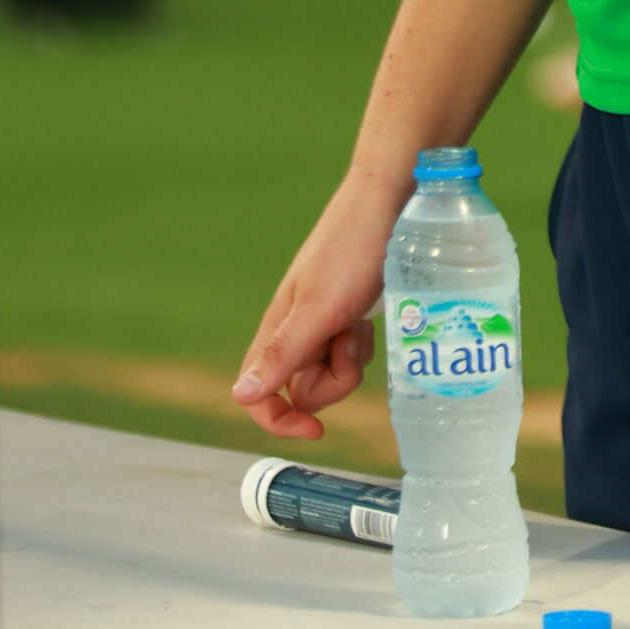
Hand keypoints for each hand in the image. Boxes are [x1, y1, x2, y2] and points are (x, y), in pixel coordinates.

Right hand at [232, 174, 394, 442]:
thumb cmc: (353, 249)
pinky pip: (351, 349)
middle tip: (349, 340)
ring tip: (361, 319)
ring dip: (352, 357)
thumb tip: (239, 395)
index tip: (316, 430)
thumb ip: (282, 353)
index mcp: (277, 328)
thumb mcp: (319, 308)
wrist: (389, 198)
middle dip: (333, 379)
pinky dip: (363, 340)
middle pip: (303, 389)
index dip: (279, 420)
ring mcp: (322, 317)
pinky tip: (371, 314)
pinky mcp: (348, 309)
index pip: (257, 394)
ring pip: (331, 370)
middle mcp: (295, 326)